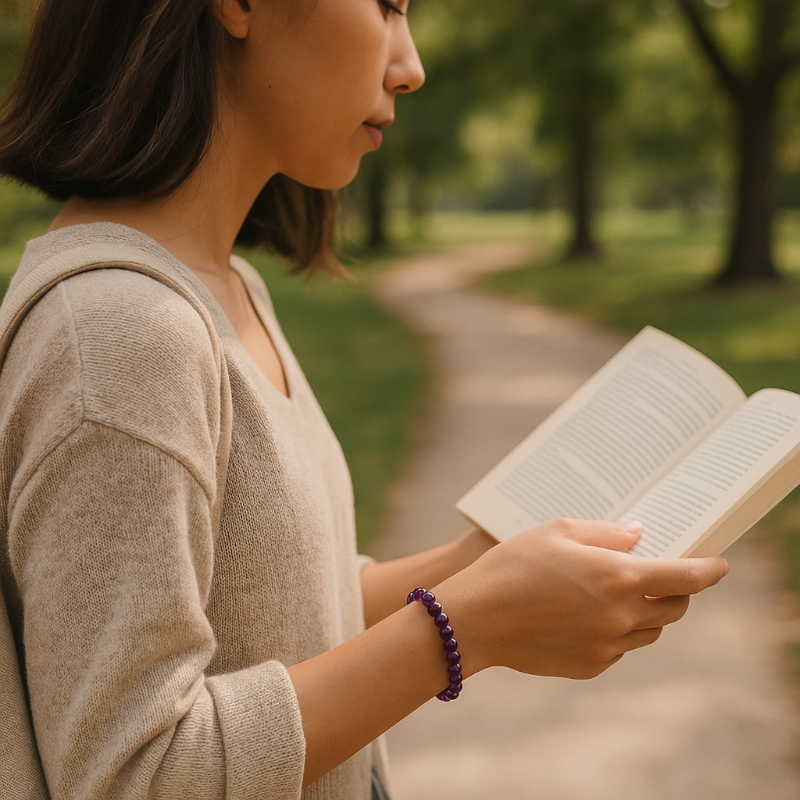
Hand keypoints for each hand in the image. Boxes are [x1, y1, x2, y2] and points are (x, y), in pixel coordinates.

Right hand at [434, 519, 728, 679]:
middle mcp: (621, 616)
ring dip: (646, 613)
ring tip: (619, 594)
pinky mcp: (590, 665)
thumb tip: (637, 536)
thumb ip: (605, 532)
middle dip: (676, 592)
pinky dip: (615, 632)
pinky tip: (585, 616)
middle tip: (662, 576)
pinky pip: (618, 649)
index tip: (719, 566)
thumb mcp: (557, 531)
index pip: (685, 577)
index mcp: (619, 577)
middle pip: (674, 609)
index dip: (708, 570)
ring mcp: (607, 646)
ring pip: (648, 632)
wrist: (476, 618)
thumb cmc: (513, 565)